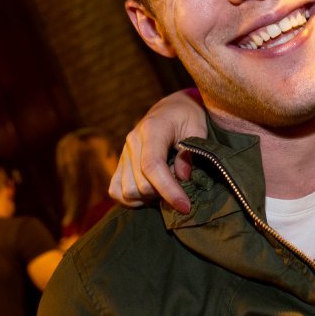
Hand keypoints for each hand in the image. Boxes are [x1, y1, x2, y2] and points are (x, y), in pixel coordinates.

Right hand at [110, 89, 207, 212]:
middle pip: (140, 184)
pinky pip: (116, 190)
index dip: (168, 190)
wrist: (172, 108)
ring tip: (167, 190)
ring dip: (149, 199)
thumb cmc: (188, 117)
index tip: (185, 206)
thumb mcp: (198, 128)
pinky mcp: (120, 163)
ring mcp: (124, 153)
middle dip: (163, 195)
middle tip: (183, 192)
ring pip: (127, 191)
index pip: (152, 166)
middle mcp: (132, 142)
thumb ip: (191, 152)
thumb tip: (182, 177)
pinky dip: (132, 199)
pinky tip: (150, 196)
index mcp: (151, 130)